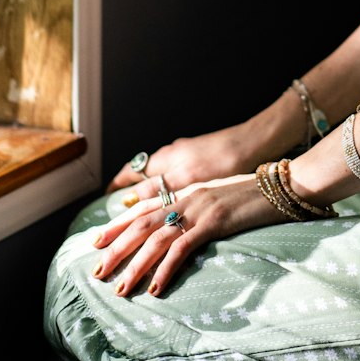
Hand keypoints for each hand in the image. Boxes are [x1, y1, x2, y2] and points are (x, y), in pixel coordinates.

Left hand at [91, 175, 287, 297]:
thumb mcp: (221, 198)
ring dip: (135, 265)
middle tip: (96, 270)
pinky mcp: (215, 222)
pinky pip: (183, 248)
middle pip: (141, 224)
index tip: (97, 242)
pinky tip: (156, 287)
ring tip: (121, 287)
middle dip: (116, 248)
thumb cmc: (257, 195)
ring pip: (156, 238)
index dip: (118, 225)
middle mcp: (187, 197)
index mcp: (187, 191)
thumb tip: (181, 227)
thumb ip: (198, 208)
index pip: (144, 208)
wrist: (284, 185)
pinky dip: (166, 269)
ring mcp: (200, 209)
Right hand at [105, 127, 267, 203]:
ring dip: (148, 193)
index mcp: (165, 159)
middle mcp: (171, 156)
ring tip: (141, 215)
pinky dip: (166, 190)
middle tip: (119, 217)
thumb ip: (160, 186)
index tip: (105, 202)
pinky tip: (173, 203)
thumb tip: (132, 198)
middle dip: (129, 193)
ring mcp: (186, 156)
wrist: (255, 143)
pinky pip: (174, 177)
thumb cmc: (224, 159)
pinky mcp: (200, 161)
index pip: (130, 172)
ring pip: (158, 177)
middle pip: (141, 175)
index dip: (116, 187)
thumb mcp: (188, 176)